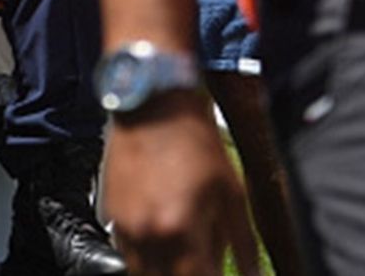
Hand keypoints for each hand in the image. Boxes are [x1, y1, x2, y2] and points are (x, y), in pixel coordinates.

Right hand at [105, 95, 260, 275]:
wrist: (153, 106)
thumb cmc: (193, 140)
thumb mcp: (232, 192)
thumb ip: (244, 241)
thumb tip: (254, 272)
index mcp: (180, 230)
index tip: (219, 274)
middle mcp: (147, 233)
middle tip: (201, 265)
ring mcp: (124, 225)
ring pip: (141, 272)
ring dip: (164, 271)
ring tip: (183, 255)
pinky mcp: (110, 214)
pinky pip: (125, 252)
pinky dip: (144, 256)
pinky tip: (162, 240)